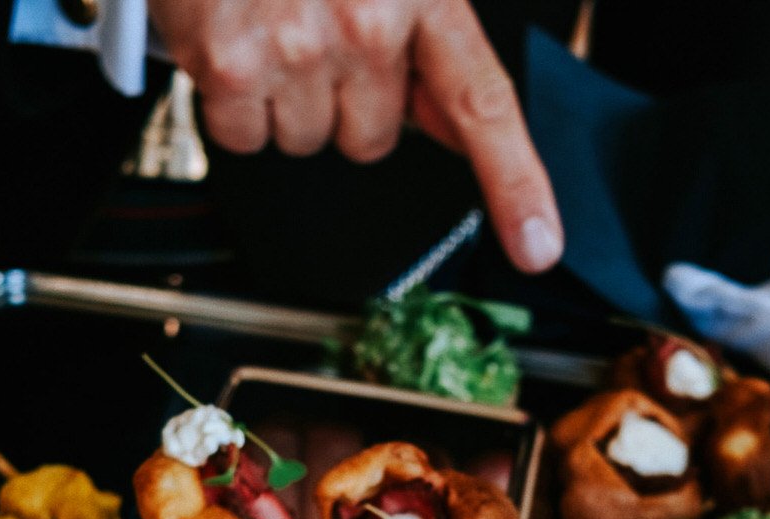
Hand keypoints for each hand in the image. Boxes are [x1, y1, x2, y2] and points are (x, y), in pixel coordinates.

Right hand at [148, 0, 562, 271]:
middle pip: (371, 140)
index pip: (483, 104)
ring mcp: (298, 45)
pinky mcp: (231, 61)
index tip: (538, 244)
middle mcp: (368, 21)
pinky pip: (244, 137)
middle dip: (343, 102)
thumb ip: (424, 48)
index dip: (517, 182)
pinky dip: (234, 104)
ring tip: (270, 31)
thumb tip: (451, 123)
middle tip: (313, 40)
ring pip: (307, 142)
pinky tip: (235, 44)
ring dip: (285, 101)